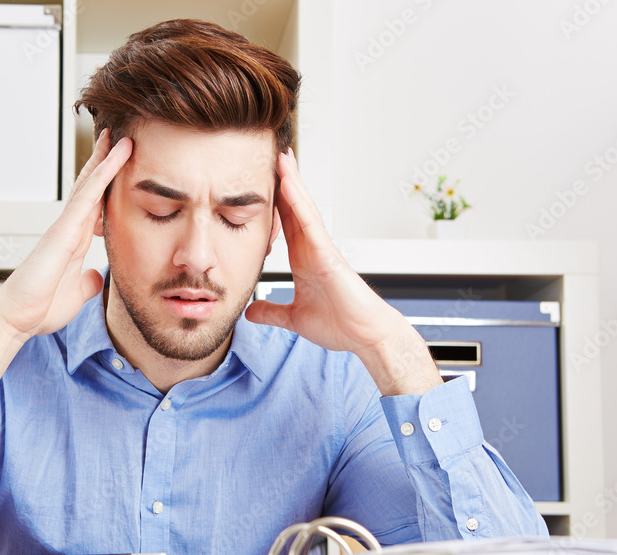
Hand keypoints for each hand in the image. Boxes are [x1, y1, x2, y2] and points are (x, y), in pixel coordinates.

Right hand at [0, 129, 131, 338]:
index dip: (107, 185)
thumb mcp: (77, 293)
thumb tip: (98, 275)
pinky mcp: (64, 230)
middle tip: (119, 138)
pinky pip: (88, 195)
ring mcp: (65, 226)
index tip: (120, 168)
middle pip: (90, 187)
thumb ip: (88, 281)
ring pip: (90, 184)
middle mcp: (69, 228)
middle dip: (104, 162)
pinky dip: (103, 173)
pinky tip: (116, 156)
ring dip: (106, 159)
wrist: (16, 318)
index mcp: (74, 241)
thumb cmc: (39, 308)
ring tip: (121, 137)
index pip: (95, 205)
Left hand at [244, 149, 440, 395]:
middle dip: (283, 182)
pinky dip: (299, 201)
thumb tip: (251, 311)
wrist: (365, 337)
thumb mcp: (294, 318)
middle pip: (294, 208)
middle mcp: (312, 248)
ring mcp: (321, 248)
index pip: (284, 223)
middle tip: (269, 155)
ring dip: (291, 182)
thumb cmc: (339, 325)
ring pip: (303, 208)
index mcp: (303, 259)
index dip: (273, 202)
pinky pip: (311, 222)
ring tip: (279, 157)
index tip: (258, 183)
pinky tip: (288, 182)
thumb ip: (272, 311)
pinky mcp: (328, 254)